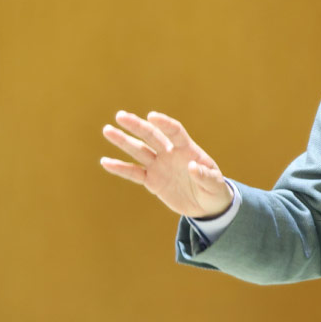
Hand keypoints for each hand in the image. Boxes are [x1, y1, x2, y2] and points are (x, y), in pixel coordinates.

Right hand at [100, 111, 232, 218]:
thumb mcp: (215, 184)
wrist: (207, 205)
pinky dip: (121, 168)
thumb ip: (205, 176)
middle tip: (120, 116)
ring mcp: (159, 166)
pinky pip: (134, 173)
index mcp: (188, 150)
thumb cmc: (214, 190)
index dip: (165, 123)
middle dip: (137, 126)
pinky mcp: (152, 181)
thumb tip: (193, 167)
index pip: (175, 132)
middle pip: (152, 136)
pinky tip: (105, 161)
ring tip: (107, 130)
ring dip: (123, 141)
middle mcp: (170, 154)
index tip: (152, 116)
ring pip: (139, 151)